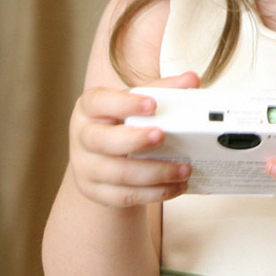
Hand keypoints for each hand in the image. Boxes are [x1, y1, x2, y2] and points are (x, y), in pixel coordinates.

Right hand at [68, 72, 198, 207]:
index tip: (152, 104)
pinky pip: (125, 196)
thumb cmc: (119, 122)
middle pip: (103, 140)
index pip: (101, 102)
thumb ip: (161, 90)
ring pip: (118, 173)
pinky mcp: (95, 191)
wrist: (98, 156)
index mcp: (90, 108)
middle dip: (135, 140)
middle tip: (163, 136)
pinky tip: (176, 186)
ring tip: (184, 169)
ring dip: (155, 172)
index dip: (125, 103)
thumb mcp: (134, 103)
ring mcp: (86, 167)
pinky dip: (154, 192)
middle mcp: (83, 137)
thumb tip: (191, 79)